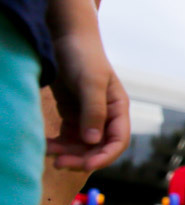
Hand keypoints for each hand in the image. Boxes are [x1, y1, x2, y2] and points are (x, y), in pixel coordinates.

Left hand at [45, 33, 130, 170]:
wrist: (65, 38)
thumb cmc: (83, 56)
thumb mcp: (90, 82)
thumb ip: (93, 111)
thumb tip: (93, 141)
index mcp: (117, 109)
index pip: (118, 141)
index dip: (105, 156)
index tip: (87, 166)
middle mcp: (105, 116)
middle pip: (98, 148)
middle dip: (81, 158)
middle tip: (59, 163)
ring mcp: (88, 117)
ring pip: (81, 146)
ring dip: (67, 153)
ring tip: (48, 152)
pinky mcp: (72, 115)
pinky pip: (67, 138)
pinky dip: (57, 144)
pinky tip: (45, 145)